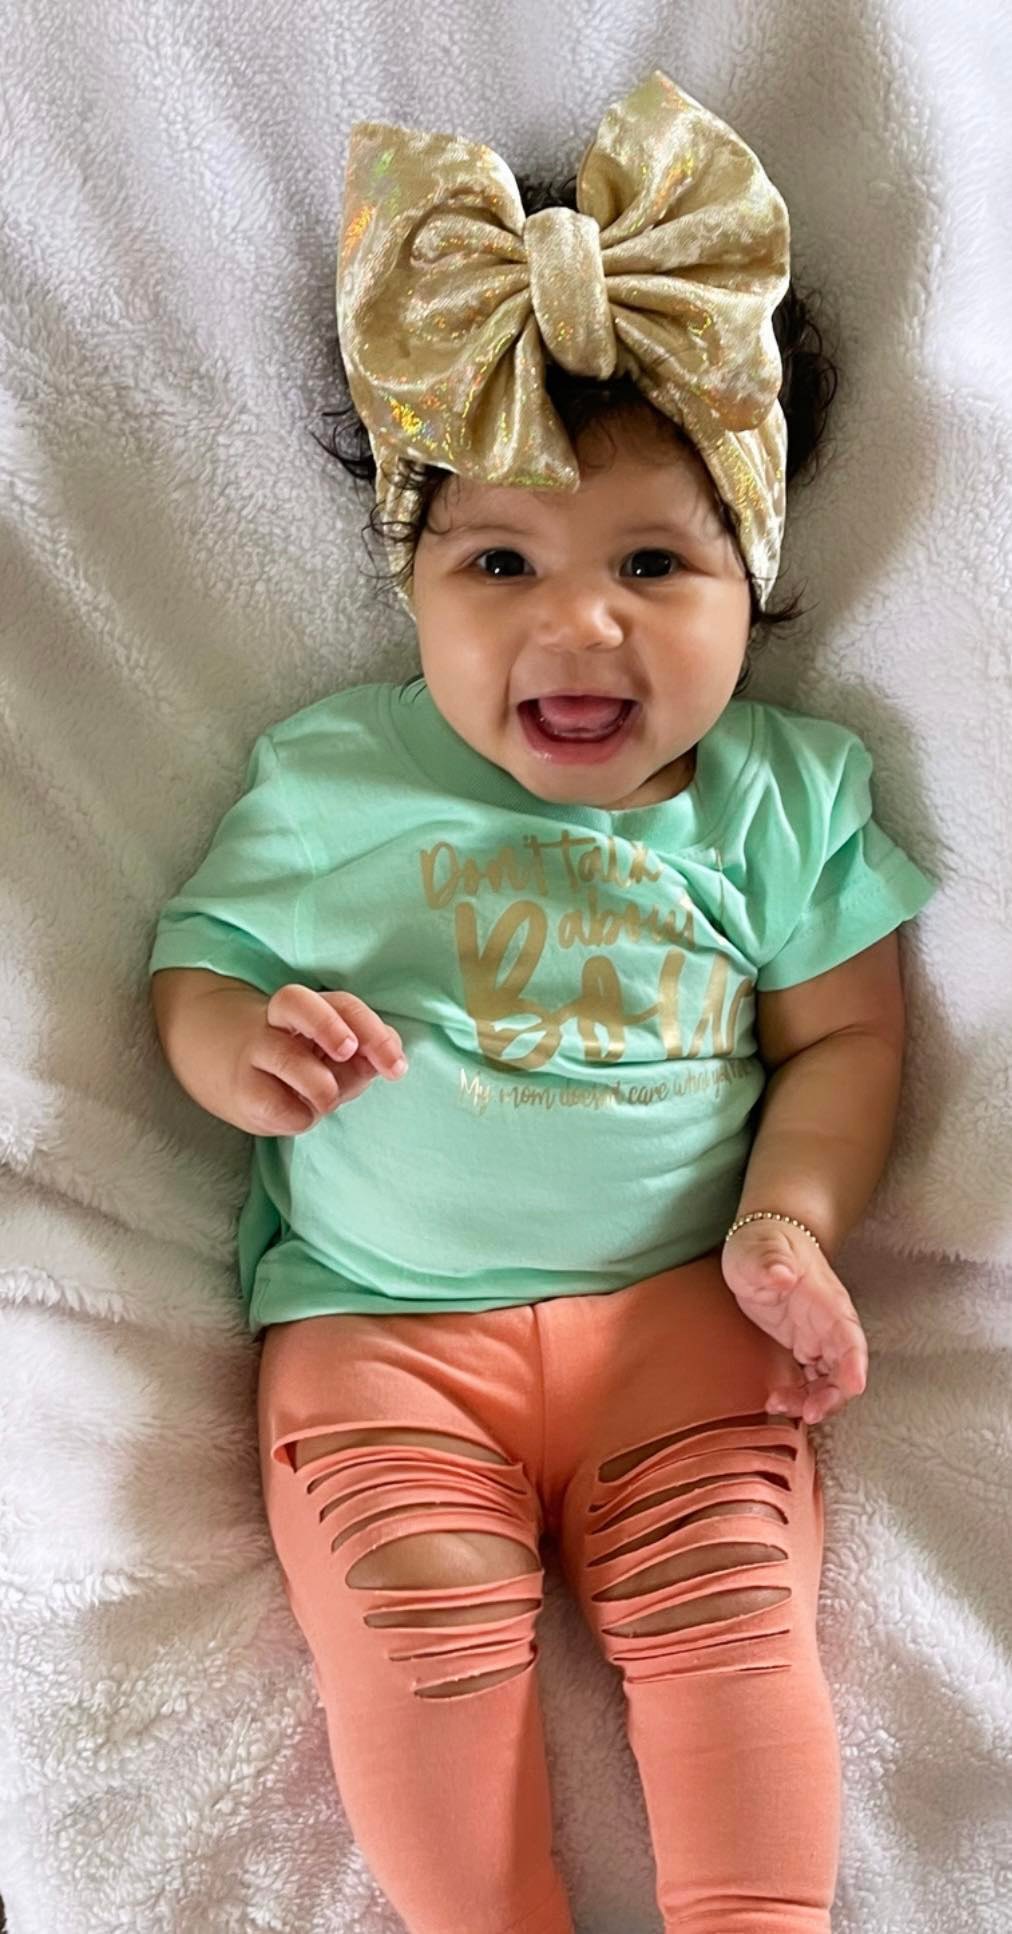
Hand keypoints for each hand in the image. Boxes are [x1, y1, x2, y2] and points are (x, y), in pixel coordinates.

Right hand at [236, 985, 407, 1135]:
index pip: (341, 1004)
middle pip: (295, 1001)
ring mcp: (254, 1054)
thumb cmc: (298, 1065)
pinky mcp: (241, 1092)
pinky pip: (276, 1104)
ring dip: (321, 1085)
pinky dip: (299, 1116)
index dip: (372, 1030)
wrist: (229, 1075)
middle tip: (349, 1052)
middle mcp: (276, 1023)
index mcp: (307, 1009)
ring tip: (327, 1099)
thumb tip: (387, 1063)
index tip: (396, 1066)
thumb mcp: (334, 1056)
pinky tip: (300, 1115)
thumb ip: (364, 1057)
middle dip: (329, 1025)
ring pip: (286, 1057)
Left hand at [721, 1218, 868, 1423]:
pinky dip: (801, 1395)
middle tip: (807, 1414)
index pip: (849, 1336)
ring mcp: (817, 1336)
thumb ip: (770, 1262)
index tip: (852, 1386)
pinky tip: (778, 1402)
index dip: (854, 1363)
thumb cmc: (763, 1242)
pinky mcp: (802, 1345)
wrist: (763, 1241)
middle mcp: (828, 1323)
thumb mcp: (759, 1249)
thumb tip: (781, 1275)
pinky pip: (811, 1379)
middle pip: (844, 1368)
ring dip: (813, 1400)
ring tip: (779, 1406)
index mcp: (826, 1301)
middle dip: (832, 1396)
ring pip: (828, 1380)